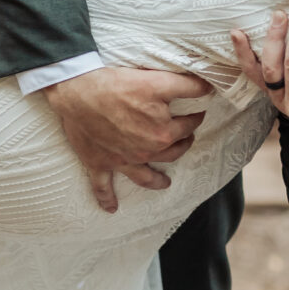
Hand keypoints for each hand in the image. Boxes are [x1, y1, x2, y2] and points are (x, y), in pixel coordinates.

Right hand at [45, 65, 211, 212]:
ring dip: (157, 181)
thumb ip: (188, 85)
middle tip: (186, 138)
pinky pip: (103, 186)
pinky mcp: (99, 162)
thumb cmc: (117, 85)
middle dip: (182, 145)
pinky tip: (111, 209)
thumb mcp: (158, 80)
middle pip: (171, 152)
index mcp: (163, 134)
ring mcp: (122, 160)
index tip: (197, 113)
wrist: (79, 91)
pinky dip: (106, 199)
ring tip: (165, 183)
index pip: (187, 127)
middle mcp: (145, 152)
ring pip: (145, 176)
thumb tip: (209, 87)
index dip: (195, 118)